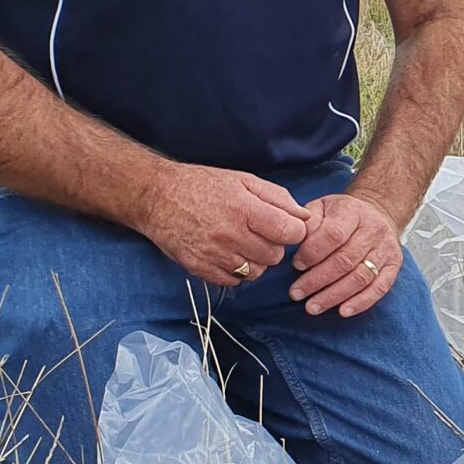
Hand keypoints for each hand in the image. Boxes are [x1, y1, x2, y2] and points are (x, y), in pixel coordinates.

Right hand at [140, 164, 309, 284]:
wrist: (158, 197)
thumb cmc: (203, 185)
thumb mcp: (244, 181)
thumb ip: (278, 198)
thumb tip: (305, 217)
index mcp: (245, 209)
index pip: (290, 233)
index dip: (294, 232)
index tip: (286, 227)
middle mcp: (231, 235)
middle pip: (275, 256)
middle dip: (273, 246)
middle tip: (259, 233)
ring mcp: (214, 255)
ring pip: (256, 272)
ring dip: (256, 261)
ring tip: (242, 243)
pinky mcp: (200, 269)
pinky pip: (234, 281)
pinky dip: (236, 271)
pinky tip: (228, 253)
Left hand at [291, 190, 404, 316]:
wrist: (378, 213)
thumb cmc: (342, 214)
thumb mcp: (323, 207)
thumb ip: (309, 221)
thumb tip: (295, 240)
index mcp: (354, 212)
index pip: (334, 235)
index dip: (313, 253)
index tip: (296, 265)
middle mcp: (374, 230)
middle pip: (345, 260)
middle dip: (318, 280)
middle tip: (297, 293)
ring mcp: (386, 249)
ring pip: (360, 277)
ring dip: (334, 295)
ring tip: (312, 306)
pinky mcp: (394, 265)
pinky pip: (379, 288)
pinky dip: (361, 302)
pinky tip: (343, 311)